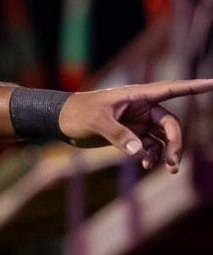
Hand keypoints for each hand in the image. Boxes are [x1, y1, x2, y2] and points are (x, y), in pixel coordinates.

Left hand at [59, 79, 212, 171]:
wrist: (60, 121)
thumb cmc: (77, 113)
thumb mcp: (96, 122)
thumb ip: (118, 135)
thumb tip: (138, 150)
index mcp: (136, 95)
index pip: (171, 89)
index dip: (193, 87)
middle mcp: (142, 107)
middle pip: (170, 124)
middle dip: (175, 142)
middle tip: (173, 162)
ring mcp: (137, 122)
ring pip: (163, 137)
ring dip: (167, 152)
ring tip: (167, 167)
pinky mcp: (131, 134)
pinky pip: (151, 145)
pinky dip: (153, 155)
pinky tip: (147, 164)